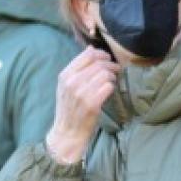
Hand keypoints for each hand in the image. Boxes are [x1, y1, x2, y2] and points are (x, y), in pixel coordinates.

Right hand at [45, 47, 118, 164]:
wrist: (68, 132)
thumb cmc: (70, 107)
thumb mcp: (66, 85)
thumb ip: (78, 67)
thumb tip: (91, 48)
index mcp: (65, 75)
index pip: (88, 55)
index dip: (102, 54)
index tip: (108, 59)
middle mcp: (72, 82)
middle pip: (99, 64)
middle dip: (111, 65)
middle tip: (116, 70)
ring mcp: (81, 93)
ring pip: (105, 74)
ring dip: (112, 77)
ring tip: (111, 81)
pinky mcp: (92, 104)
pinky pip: (108, 87)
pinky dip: (112, 87)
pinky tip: (109, 91)